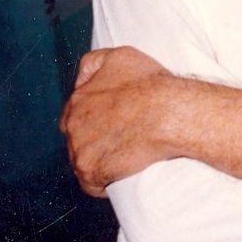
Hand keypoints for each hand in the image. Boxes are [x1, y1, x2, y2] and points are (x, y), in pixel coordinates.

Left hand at [59, 46, 178, 197]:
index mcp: (77, 101)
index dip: (93, 118)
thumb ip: (93, 63)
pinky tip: (118, 177)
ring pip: (83, 161)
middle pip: (77, 138)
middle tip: (120, 139)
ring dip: (99, 161)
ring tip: (123, 158)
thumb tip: (82, 76)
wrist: (168, 113)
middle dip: (94, 140)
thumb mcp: (119, 57)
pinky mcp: (92, 172)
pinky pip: (91, 185)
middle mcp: (72, 126)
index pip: (75, 114)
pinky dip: (102, 184)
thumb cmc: (149, 84)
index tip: (112, 122)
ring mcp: (80, 151)